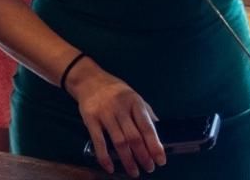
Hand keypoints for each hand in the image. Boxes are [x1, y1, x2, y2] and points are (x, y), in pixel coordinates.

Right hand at [68, 59, 164, 176]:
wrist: (88, 80)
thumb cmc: (115, 91)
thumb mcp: (134, 96)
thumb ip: (146, 113)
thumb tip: (160, 131)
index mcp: (134, 102)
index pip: (147, 127)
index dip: (154, 145)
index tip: (160, 160)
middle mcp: (120, 108)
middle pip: (133, 137)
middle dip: (143, 156)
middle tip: (149, 169)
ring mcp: (104, 113)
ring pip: (118, 141)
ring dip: (128, 160)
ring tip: (134, 172)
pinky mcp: (90, 119)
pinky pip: (98, 141)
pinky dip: (104, 157)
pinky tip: (110, 168)